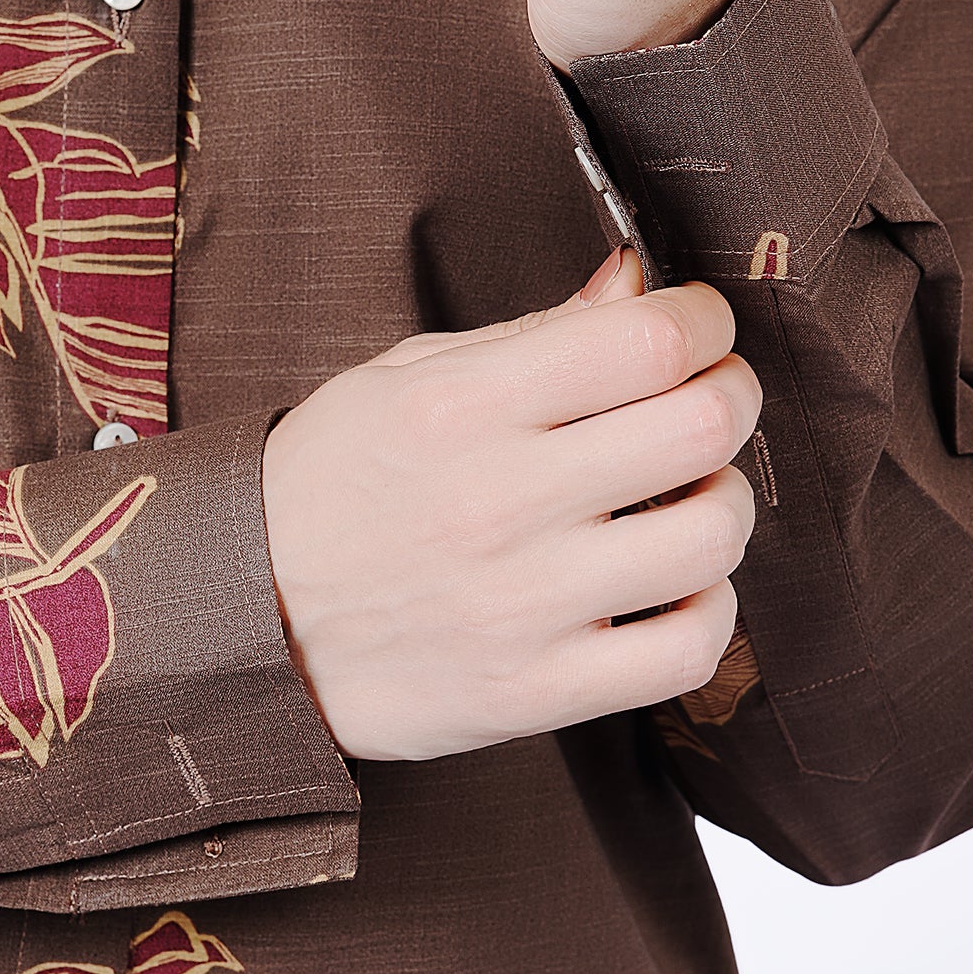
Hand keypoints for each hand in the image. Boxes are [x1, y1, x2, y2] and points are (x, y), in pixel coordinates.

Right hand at [260, 248, 760, 760]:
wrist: (239, 625)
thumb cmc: (329, 487)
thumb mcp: (406, 378)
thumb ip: (532, 333)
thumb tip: (637, 282)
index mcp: (464, 407)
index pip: (646, 341)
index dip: (704, 320)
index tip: (700, 326)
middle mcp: (499, 501)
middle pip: (700, 425)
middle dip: (732, 395)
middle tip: (712, 398)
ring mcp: (522, 604)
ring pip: (711, 536)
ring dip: (725, 502)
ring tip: (689, 495)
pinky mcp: (535, 691)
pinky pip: (687, 650)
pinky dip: (709, 608)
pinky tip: (675, 585)